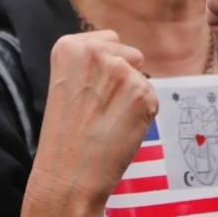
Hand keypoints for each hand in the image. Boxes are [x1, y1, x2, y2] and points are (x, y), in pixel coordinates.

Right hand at [21, 30, 158, 216]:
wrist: (67, 176)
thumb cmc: (65, 135)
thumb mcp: (65, 84)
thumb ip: (91, 62)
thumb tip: (127, 54)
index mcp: (69, 47)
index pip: (109, 40)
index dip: (105, 67)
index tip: (90, 89)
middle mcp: (95, 52)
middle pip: (130, 54)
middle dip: (123, 77)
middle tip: (100, 108)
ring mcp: (121, 71)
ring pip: (141, 77)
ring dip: (132, 96)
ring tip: (107, 120)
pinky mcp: (143, 92)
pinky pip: (152, 97)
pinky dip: (143, 113)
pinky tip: (120, 129)